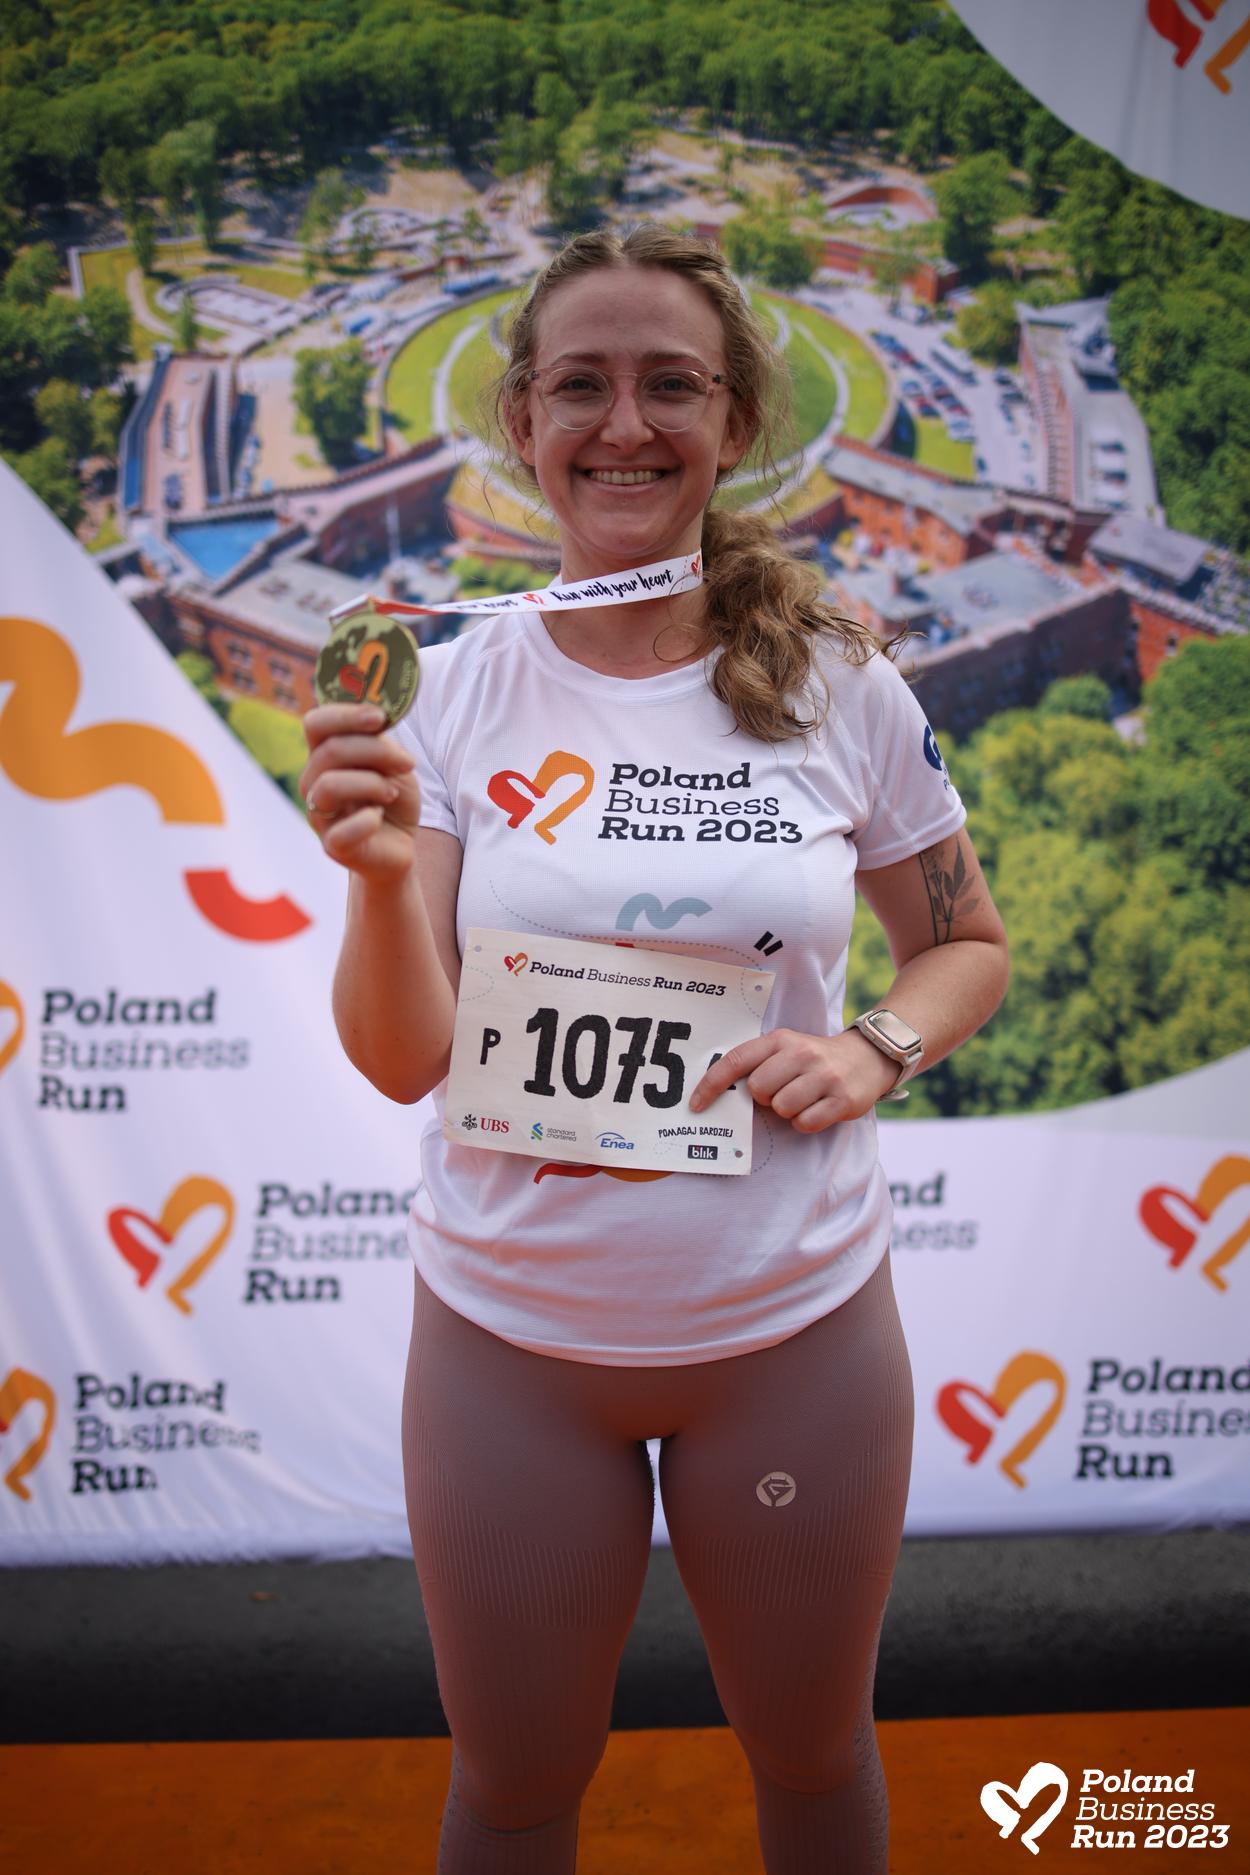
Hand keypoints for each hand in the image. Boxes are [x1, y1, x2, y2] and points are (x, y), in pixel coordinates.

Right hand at [299, 701, 420, 883]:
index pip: (316, 723)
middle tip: (407, 763)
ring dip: (371, 784)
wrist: (399, 845)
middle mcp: (313, 782)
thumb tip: (378, 716)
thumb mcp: (393, 764)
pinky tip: (379, 819)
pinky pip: (342, 831)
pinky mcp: (333, 846)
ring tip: (391, 793)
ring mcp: (319, 815)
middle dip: (375, 751)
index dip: (345, 715)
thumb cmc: (391, 799)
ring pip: (329, 786)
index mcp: (324, 756)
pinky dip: (368, 821)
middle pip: (330, 750)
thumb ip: (379, 742)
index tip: (380, 717)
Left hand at [687, 1026, 903, 1132]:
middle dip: (765, 1098)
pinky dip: (806, 1121)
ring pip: (782, 1108)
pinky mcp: (841, 1099)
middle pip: (758, 1089)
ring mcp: (824, 1076)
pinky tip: (817, 1108)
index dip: (712, 1085)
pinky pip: (805, 1122)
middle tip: (782, 1091)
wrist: (866, 1058)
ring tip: (802, 1098)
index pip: (736, 1060)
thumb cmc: (813, 1059)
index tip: (696, 1105)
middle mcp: (802, 1053)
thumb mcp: (785, 1049)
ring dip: (788, 1111)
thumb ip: (757, 1064)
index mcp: (780, 1040)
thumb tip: (723, 1095)